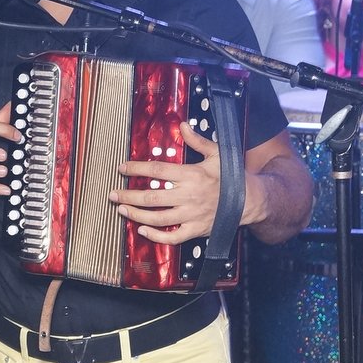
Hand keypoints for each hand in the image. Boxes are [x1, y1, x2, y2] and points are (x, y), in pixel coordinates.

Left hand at [109, 122, 221, 243]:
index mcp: (191, 175)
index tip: (122, 168)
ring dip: (136, 215)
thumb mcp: (217, 153)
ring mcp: (191, 215)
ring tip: (121, 210)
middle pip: (151, 197)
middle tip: (113, 194)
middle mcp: (188, 196)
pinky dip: (155, 236)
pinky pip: (172, 237)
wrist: (249, 200)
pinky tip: (142, 230)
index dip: (136, 169)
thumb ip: (197, 141)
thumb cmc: (231, 176)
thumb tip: (182, 125)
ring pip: (157, 218)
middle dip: (128, 196)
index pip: (157, 171)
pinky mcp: (195, 230)